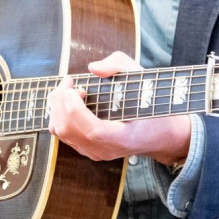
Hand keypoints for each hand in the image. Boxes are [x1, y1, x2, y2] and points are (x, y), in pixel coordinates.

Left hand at [47, 52, 190, 165]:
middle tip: (69, 83)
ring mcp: (96, 153)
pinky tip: (71, 102)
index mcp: (124, 136)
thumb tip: (93, 68)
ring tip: (70, 91)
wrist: (160, 133)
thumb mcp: (141, 77)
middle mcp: (107, 149)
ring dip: (58, 108)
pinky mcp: (90, 151)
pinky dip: (61, 116)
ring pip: (62, 134)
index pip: (93, 130)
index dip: (76, 109)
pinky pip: (65, 135)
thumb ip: (119, 65)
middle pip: (70, 131)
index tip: (72, 88)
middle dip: (60, 102)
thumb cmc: (150, 102)